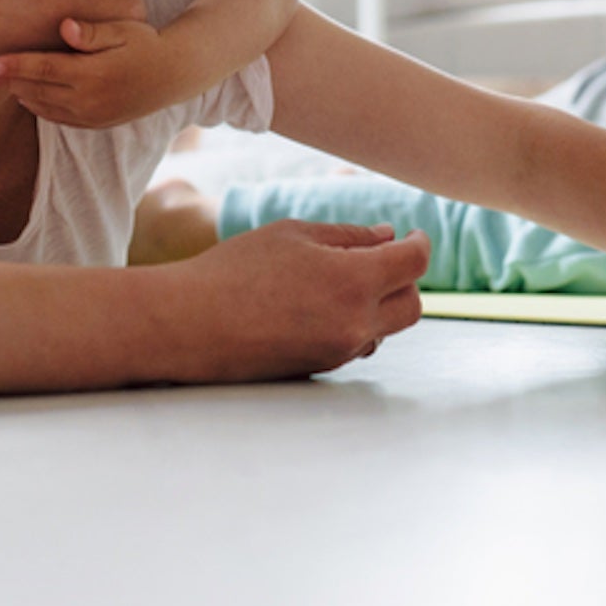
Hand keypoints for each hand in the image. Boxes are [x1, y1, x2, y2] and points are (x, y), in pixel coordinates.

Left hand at [0, 18, 187, 127]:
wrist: (173, 75)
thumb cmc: (145, 43)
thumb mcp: (123, 30)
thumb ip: (91, 33)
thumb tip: (64, 27)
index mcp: (94, 74)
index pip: (45, 70)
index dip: (15, 67)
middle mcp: (90, 100)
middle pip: (39, 90)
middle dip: (10, 82)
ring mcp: (92, 115)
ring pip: (45, 107)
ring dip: (22, 94)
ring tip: (1, 82)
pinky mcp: (95, 123)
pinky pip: (59, 118)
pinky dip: (40, 108)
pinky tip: (28, 95)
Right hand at [151, 220, 429, 382]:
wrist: (186, 326)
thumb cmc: (234, 270)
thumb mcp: (293, 235)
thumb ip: (348, 236)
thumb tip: (388, 237)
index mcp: (353, 282)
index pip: (414, 264)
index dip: (419, 244)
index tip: (412, 236)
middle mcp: (354, 324)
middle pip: (413, 305)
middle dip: (405, 279)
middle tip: (382, 258)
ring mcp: (338, 353)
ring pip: (385, 329)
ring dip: (379, 305)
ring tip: (340, 281)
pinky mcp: (319, 370)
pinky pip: (355, 345)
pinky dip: (353, 324)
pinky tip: (318, 306)